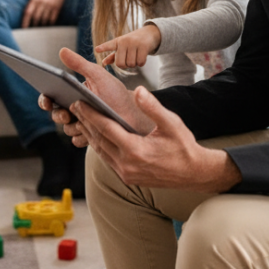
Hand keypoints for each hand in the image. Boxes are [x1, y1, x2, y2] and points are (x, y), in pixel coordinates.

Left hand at [22, 0, 67, 27]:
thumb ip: (31, 5)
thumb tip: (26, 19)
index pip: (28, 12)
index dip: (25, 22)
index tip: (24, 29)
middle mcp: (42, 2)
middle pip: (36, 18)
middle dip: (34, 25)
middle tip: (33, 30)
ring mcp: (50, 5)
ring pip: (44, 20)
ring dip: (42, 25)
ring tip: (41, 28)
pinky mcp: (57, 8)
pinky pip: (52, 19)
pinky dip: (50, 24)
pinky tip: (48, 25)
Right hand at [39, 47, 153, 145]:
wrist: (135, 113)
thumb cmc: (115, 93)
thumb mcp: (98, 76)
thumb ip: (80, 64)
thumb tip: (62, 50)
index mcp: (72, 95)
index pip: (51, 98)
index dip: (45, 100)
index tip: (47, 102)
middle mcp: (74, 111)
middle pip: (57, 115)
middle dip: (59, 116)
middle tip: (67, 115)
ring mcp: (80, 125)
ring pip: (67, 129)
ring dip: (74, 126)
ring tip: (85, 122)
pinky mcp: (88, 139)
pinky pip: (78, 141)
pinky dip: (83, 137)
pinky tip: (91, 133)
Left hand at [71, 84, 241, 192]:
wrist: (193, 173)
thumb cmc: (183, 146)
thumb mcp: (171, 123)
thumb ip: (153, 107)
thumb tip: (139, 90)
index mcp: (135, 150)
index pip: (106, 129)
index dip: (90, 114)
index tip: (79, 102)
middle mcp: (127, 165)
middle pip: (99, 140)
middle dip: (86, 122)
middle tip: (74, 106)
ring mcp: (126, 173)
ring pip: (101, 151)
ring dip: (90, 134)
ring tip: (81, 119)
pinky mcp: (127, 178)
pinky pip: (108, 159)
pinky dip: (100, 146)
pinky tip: (96, 135)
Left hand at [96, 24, 160, 69]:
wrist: (150, 33)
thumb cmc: (133, 42)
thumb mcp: (122, 47)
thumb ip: (113, 56)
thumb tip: (103, 63)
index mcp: (117, 42)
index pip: (109, 45)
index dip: (103, 47)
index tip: (97, 49)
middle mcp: (124, 41)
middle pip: (120, 64)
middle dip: (125, 65)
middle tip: (128, 60)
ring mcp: (134, 43)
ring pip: (131, 64)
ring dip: (134, 64)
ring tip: (136, 56)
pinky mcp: (143, 46)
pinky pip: (140, 62)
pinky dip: (141, 63)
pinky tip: (142, 57)